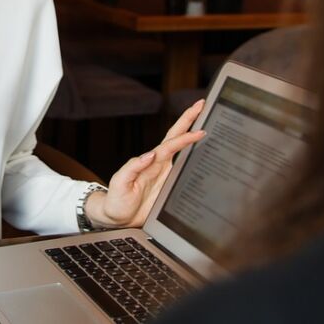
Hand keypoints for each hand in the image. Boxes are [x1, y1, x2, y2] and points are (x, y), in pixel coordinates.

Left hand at [86, 100, 205, 228]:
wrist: (117, 218)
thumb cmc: (116, 200)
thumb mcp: (120, 182)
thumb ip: (133, 167)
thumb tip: (149, 155)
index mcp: (149, 162)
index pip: (170, 144)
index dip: (184, 137)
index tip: (198, 131)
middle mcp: (159, 164)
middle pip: (176, 138)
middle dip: (189, 120)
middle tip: (201, 105)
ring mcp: (165, 174)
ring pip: (183, 151)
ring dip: (193, 135)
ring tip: (207, 121)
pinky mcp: (170, 186)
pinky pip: (185, 169)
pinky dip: (195, 158)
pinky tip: (206, 153)